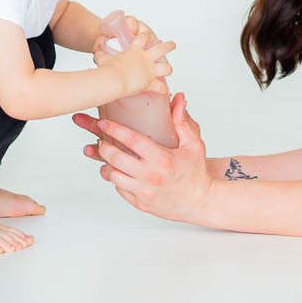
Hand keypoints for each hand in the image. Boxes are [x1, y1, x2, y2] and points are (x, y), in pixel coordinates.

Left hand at [71, 93, 211, 222]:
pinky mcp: (139, 203)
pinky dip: (115, 178)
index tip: (104, 123)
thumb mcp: (193, 145)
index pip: (131, 140)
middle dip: (103, 146)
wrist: (199, 202)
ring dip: (106, 164)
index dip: (114, 130)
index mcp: (162, 159)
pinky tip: (120, 171)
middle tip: (102, 140)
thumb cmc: (196, 172)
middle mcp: (150, 176)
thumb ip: (182, 122)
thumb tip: (179, 100)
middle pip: (115, 158)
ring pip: (112, 175)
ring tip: (108, 156)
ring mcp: (143, 191)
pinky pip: (119, 188)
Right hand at [94, 30, 174, 95]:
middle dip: (168, 45)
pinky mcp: (150, 83)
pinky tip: (164, 90)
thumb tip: (96, 51)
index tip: (146, 34)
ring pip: (166, 67)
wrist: (113, 79)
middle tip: (172, 44)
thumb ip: (100, 53)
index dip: (145, 34)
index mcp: (135, 50)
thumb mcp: (102, 56)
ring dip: (168, 67)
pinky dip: (163, 89)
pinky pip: (161, 87)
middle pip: (162, 48)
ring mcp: (150, 71)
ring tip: (169, 68)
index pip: (143, 37)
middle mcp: (146, 59)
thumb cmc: (107, 68)